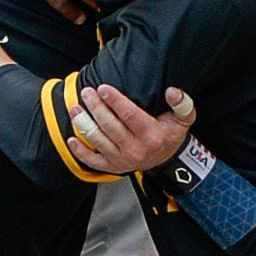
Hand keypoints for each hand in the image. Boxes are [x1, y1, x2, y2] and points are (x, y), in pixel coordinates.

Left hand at [67, 82, 195, 175]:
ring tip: (75, 108)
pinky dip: (80, 151)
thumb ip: (182, 104)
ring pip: (98, 140)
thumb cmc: (170, 135)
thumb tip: (172, 91)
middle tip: (86, 92)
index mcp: (152, 136)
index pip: (129, 115)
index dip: (114, 100)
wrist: (166, 159)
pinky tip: (72, 138)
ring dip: (83, 123)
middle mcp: (136, 149)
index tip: (103, 88)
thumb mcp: (183, 119)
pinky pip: (93, 161)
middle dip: (95, 107)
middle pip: (110, 125)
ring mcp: (123, 160)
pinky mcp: (113, 167)